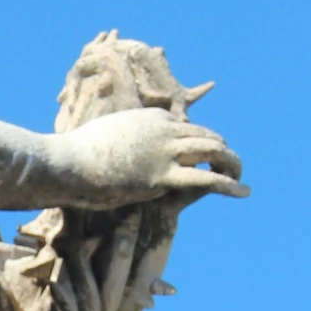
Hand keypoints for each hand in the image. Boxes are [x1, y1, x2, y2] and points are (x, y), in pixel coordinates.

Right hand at [49, 106, 247, 208]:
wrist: (67, 163)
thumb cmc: (76, 154)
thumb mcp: (101, 138)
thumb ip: (118, 140)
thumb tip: (116, 153)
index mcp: (150, 118)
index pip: (185, 127)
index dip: (197, 143)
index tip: (202, 157)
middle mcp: (163, 130)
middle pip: (206, 135)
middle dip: (222, 150)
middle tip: (230, 165)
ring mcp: (164, 152)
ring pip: (214, 151)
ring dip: (232, 164)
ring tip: (241, 177)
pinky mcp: (162, 176)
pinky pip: (206, 179)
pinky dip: (229, 185)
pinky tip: (243, 192)